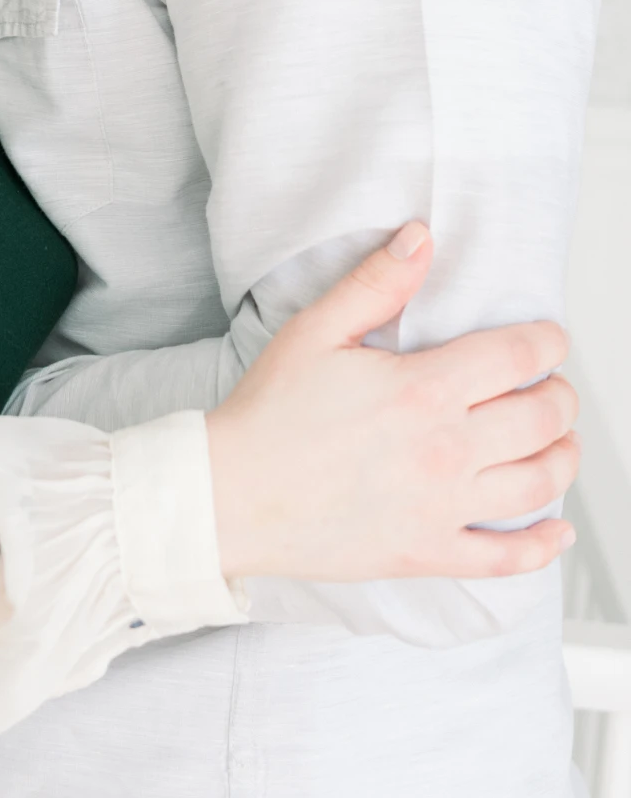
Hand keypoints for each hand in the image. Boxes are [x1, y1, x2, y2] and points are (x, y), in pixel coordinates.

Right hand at [205, 222, 577, 580]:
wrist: (232, 493)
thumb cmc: (269, 413)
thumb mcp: (316, 330)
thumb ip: (376, 283)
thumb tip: (420, 239)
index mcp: (422, 390)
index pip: (516, 358)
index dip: (546, 343)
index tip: (550, 339)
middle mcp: (444, 451)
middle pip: (541, 419)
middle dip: (561, 396)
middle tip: (555, 386)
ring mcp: (441, 508)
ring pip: (538, 484)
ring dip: (565, 458)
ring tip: (562, 442)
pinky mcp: (428, 553)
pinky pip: (506, 559)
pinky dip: (543, 547)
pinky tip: (557, 531)